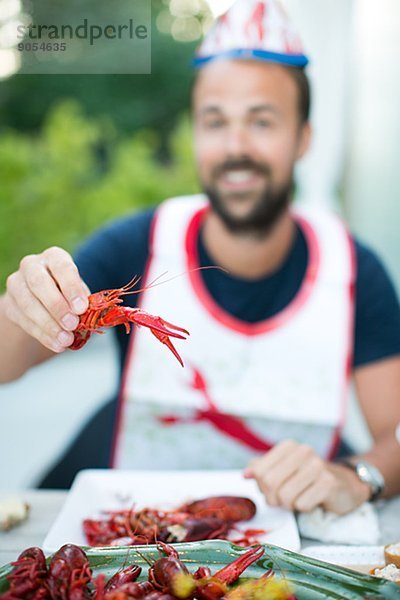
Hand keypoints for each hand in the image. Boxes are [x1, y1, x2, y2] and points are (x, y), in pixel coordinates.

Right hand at [4, 247, 88, 352]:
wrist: (43, 300)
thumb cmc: (68, 293)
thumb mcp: (79, 292)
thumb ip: (85, 301)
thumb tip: (94, 317)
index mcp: (54, 257)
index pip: (62, 267)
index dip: (72, 287)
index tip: (81, 308)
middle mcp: (32, 265)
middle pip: (39, 283)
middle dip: (57, 306)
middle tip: (72, 324)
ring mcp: (17, 284)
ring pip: (28, 303)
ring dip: (49, 325)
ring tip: (66, 340)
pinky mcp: (9, 304)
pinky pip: (24, 321)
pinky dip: (43, 335)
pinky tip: (57, 344)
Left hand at [244, 440, 370, 514]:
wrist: (345, 484)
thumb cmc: (309, 478)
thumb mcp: (284, 470)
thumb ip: (262, 470)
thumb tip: (246, 474)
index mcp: (288, 446)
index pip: (259, 471)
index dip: (262, 486)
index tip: (272, 489)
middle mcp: (303, 451)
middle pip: (270, 483)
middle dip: (274, 498)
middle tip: (284, 499)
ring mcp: (317, 465)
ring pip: (285, 496)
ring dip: (290, 504)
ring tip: (300, 498)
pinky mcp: (329, 482)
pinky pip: (302, 504)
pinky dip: (304, 508)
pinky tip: (314, 499)